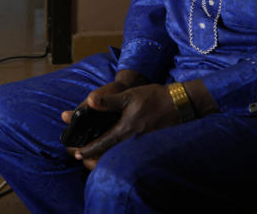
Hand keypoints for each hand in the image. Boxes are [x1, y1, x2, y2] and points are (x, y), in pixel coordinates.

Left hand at [65, 82, 179, 169]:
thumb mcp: (129, 96)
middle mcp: (133, 142)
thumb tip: (89, 100)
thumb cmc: (153, 98)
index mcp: (126, 130)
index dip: (89, 150)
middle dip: (94, 159)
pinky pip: (128, 154)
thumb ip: (108, 101)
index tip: (77, 154)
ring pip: (118, 157)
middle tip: (81, 157)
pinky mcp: (147, 145)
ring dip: (104, 158)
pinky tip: (112, 150)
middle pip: (109, 157)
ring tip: (93, 156)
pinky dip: (117, 155)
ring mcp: (141, 145)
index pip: (103, 144)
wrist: (179, 104)